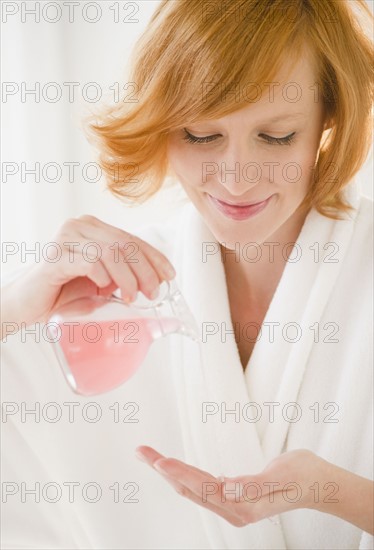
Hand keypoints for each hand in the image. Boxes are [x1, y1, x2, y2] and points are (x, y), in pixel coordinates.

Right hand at [1, 215, 175, 336]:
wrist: (29, 303)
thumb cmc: (66, 292)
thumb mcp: (102, 282)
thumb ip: (123, 275)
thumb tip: (156, 282)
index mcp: (94, 228)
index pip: (132, 239)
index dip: (154, 257)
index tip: (169, 275)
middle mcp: (81, 226)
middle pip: (124, 244)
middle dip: (145, 270)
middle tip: (153, 292)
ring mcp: (66, 238)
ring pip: (110, 251)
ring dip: (127, 276)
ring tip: (133, 296)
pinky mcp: (55, 257)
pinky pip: (87, 261)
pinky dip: (101, 275)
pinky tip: (104, 288)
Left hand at [135, 446, 324, 526]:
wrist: (318, 483)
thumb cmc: (302, 477)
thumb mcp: (281, 476)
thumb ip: (253, 485)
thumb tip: (226, 487)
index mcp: (243, 505)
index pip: (202, 487)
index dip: (178, 473)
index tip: (158, 460)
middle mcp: (234, 508)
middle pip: (190, 488)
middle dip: (164, 469)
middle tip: (141, 452)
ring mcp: (233, 504)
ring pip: (193, 487)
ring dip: (170, 471)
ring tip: (150, 456)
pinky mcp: (235, 496)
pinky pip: (203, 486)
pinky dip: (185, 474)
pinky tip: (176, 469)